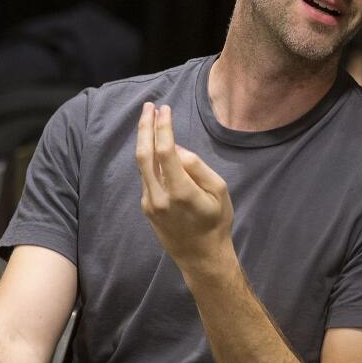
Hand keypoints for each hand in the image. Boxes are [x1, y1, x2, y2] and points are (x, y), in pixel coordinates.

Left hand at [135, 102, 233, 274]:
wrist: (200, 256)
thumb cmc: (216, 222)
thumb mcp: (219, 191)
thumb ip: (197, 167)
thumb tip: (178, 149)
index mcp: (181, 191)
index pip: (166, 151)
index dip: (163, 127)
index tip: (165, 110)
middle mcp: (159, 196)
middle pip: (144, 154)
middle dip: (145, 127)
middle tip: (149, 107)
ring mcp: (149, 203)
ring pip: (142, 165)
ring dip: (144, 140)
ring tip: (149, 120)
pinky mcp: (146, 207)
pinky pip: (146, 177)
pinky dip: (149, 158)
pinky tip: (156, 148)